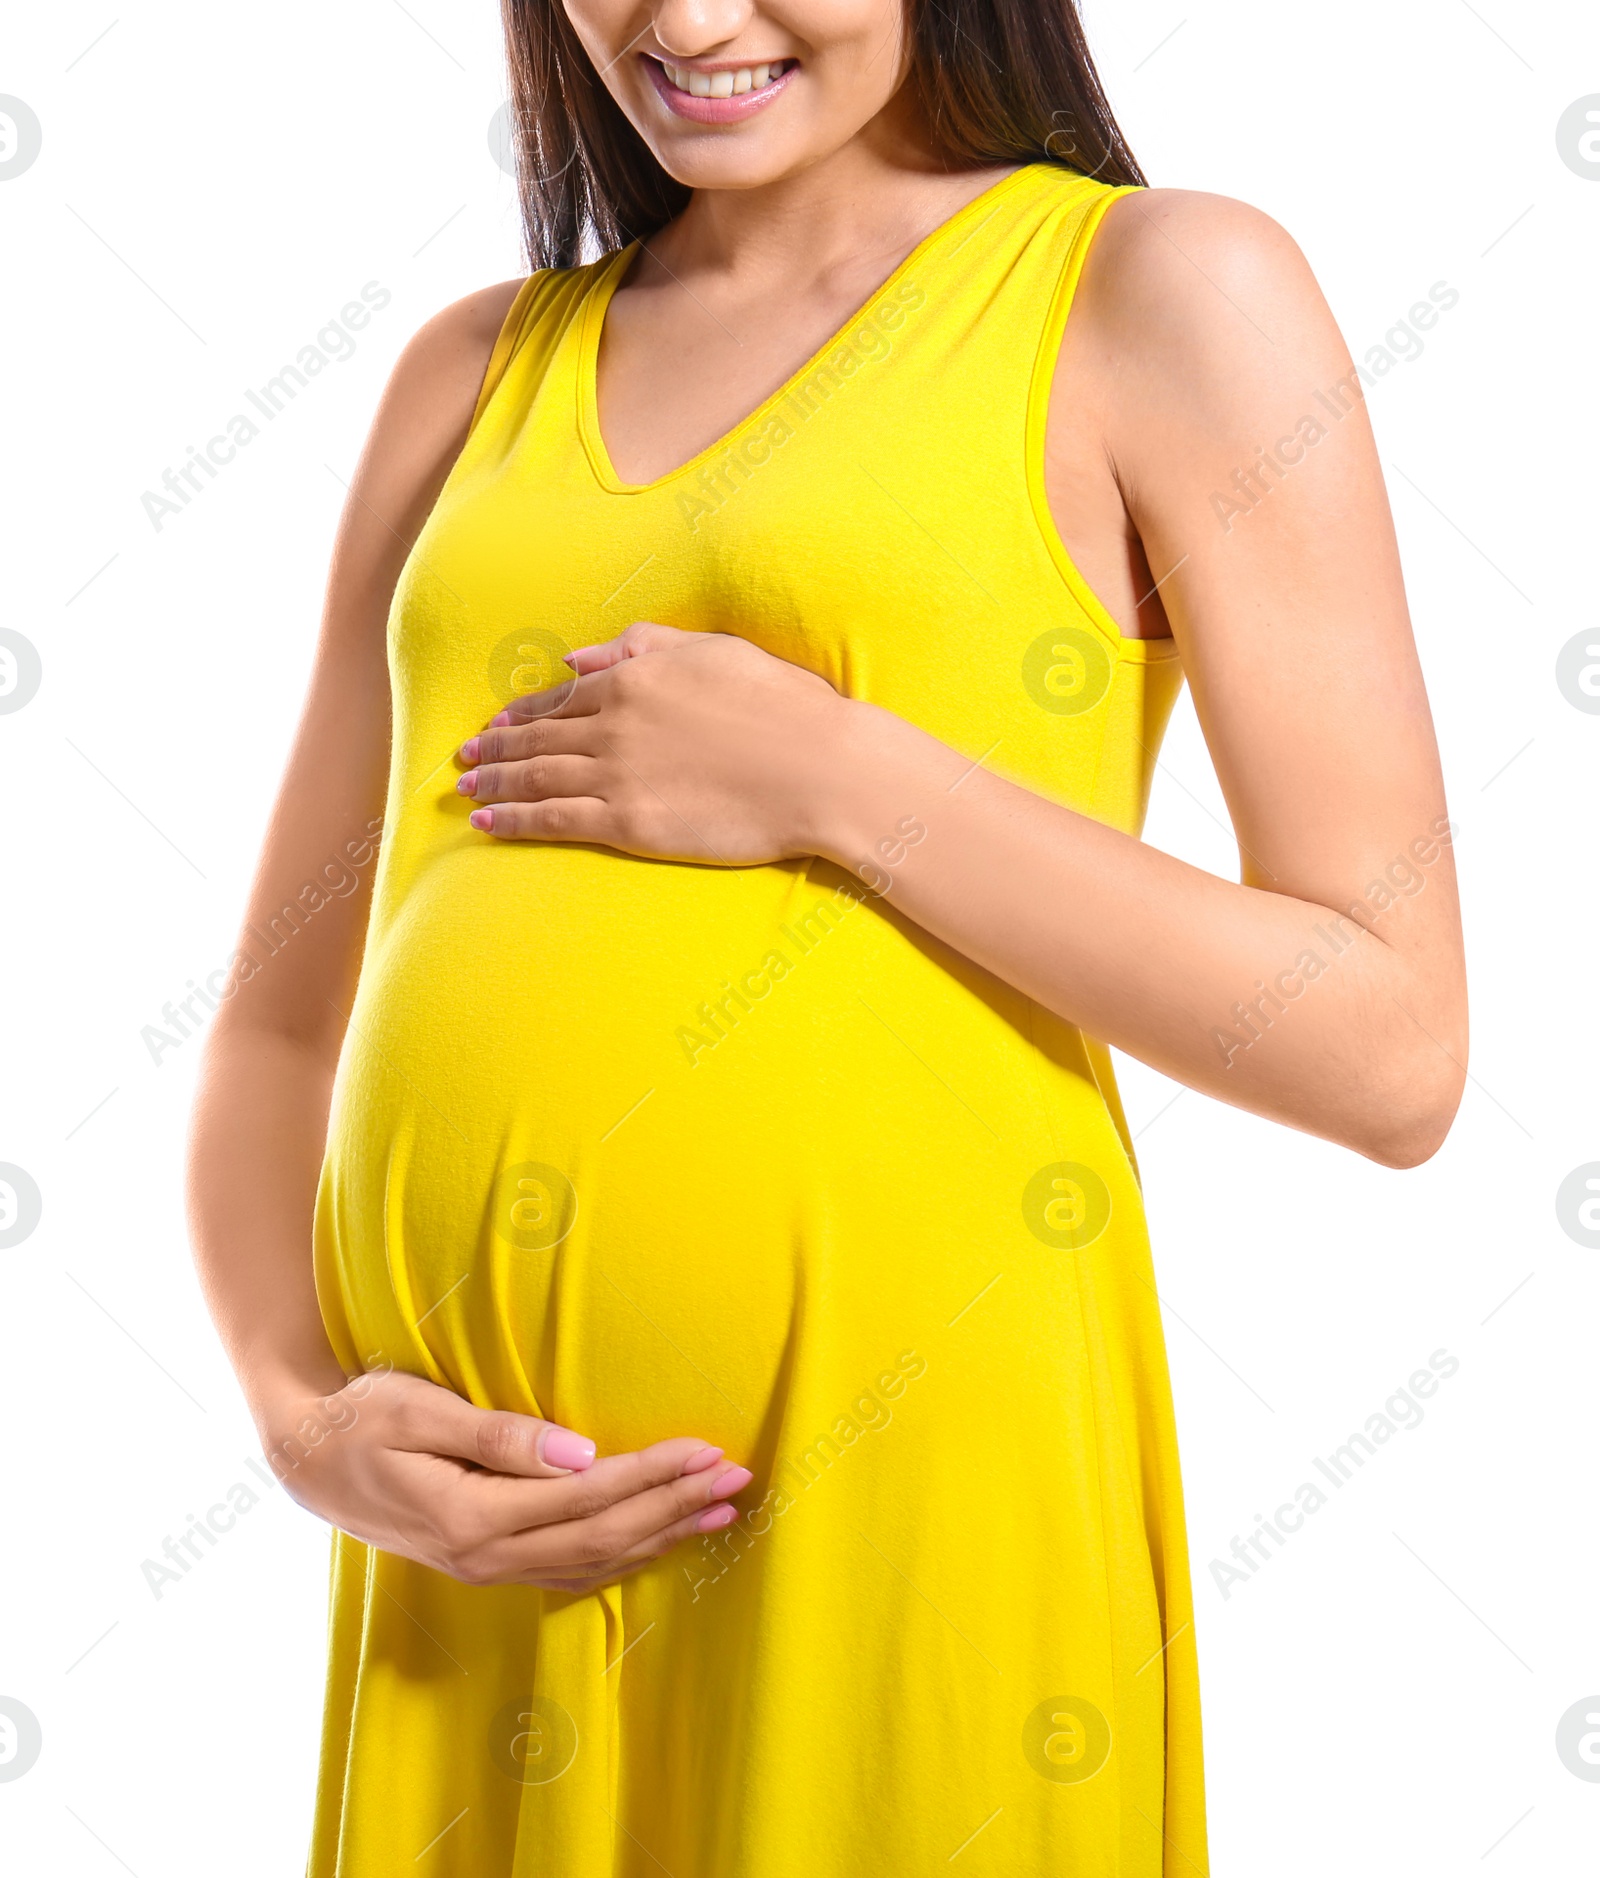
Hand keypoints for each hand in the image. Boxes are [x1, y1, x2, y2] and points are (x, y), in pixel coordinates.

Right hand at [262, 1369, 751, 1592]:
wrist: (303, 1457)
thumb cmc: (357, 1418)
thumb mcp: (415, 1410)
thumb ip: (497, 1434)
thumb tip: (580, 1451)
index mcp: (470, 1517)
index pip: (586, 1498)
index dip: (652, 1475)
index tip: (706, 1449)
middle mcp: (483, 1556)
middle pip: (603, 1536)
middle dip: (675, 1506)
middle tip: (738, 1478)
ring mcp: (484, 1567)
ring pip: (592, 1561)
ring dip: (661, 1533)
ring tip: (721, 1509)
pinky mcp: (485, 1562)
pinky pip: (569, 1567)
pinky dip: (624, 1552)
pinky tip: (660, 1537)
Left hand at [454, 622, 850, 864]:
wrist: (819, 769)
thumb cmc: (784, 708)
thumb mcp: (715, 652)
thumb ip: (644, 646)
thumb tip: (581, 655)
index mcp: (634, 677)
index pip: (563, 696)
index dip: (523, 711)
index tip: (497, 721)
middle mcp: (613, 723)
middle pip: (536, 736)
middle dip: (494, 747)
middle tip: (464, 756)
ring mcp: (615, 775)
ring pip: (534, 777)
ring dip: (492, 782)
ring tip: (465, 788)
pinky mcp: (626, 823)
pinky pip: (552, 820)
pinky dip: (512, 820)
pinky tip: (486, 822)